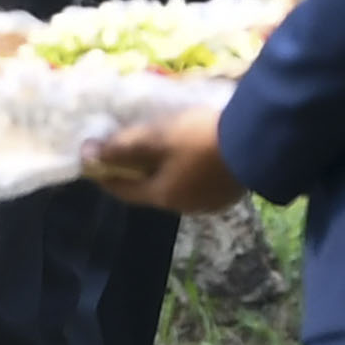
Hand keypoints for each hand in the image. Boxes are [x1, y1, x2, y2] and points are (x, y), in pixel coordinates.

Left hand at [85, 105, 246, 212]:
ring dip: (163, 171)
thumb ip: (119, 147)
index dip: (105, 175)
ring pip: (176, 186)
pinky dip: (186, 170)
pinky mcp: (230, 190)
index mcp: (164, 197)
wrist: (259, 139)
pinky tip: (190, 154)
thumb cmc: (200, 139)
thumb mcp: (155, 138)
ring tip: (158, 149)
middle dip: (135, 173)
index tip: (94, 163)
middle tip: (126, 151)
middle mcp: (186, 206)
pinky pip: (198, 182)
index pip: (123, 191)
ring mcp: (211, 201)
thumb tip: (86, 155)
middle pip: (150, 190)